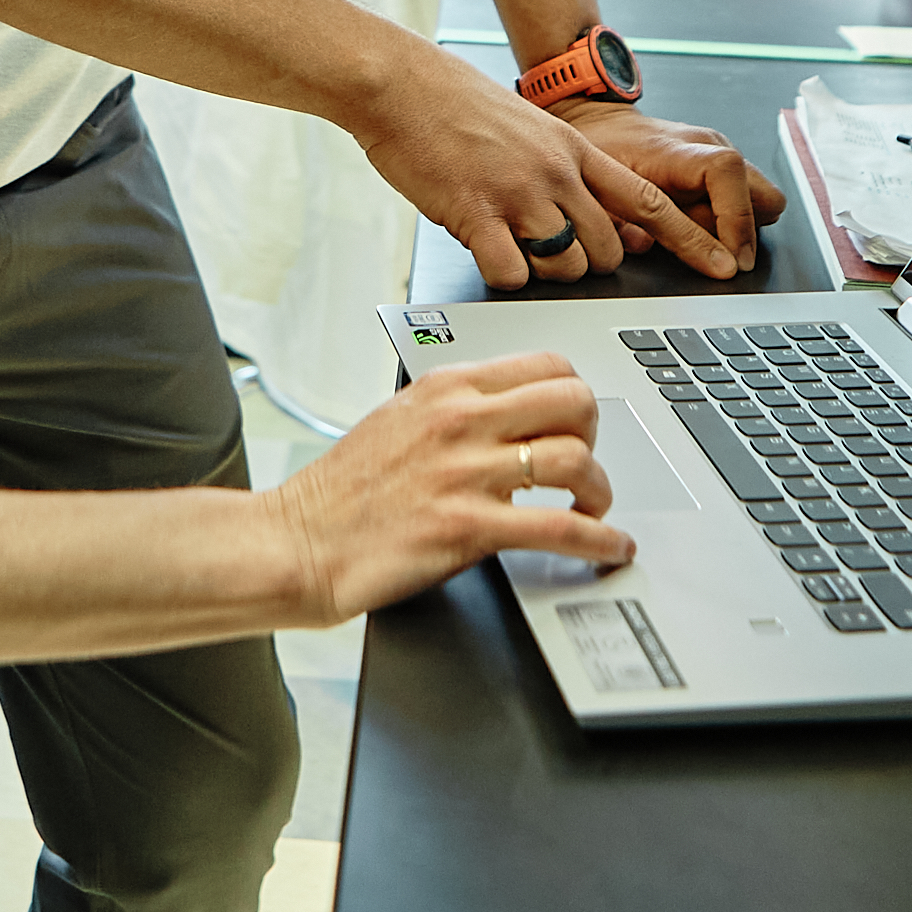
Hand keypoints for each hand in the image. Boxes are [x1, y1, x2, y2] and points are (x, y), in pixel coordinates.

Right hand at [266, 352, 630, 619]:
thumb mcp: (399, 419)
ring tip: (595, 508)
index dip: (576, 395)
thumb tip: (507, 415)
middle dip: (595, 434)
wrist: (301, 542)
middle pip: (573, 400)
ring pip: (575, 459)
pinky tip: (611, 547)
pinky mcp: (468, 527)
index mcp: (446, 387)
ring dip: (600, 489)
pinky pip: (560, 528)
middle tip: (588, 461)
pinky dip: (600, 539)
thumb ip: (455, 410)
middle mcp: (460, 421)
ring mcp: (465, 473)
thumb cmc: (342, 491)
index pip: (546, 364)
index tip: (577, 421)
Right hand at [351, 53, 743, 285]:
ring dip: (540, 270)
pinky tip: (484, 250)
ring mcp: (519, 193)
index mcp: (575, 149)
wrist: (401, 83)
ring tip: (508, 241)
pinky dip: (502, 275)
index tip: (721, 264)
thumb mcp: (529, 126)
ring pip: (564, 266)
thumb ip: (560, 165)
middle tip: (549, 250)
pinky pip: (511, 273)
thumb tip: (579, 209)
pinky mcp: (477, 213)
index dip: (691, 237)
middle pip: (606, 250)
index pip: (650, 201)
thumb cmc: (454, 102)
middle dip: (585, 264)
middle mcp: (557, 173)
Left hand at [555, 100, 789, 277]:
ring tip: (705, 236)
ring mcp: (723, 154)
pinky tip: (704, 225)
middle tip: (713, 253)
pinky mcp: (727, 167)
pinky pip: (751, 201)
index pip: (726, 170)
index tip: (732, 258)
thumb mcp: (599, 188)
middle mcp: (709, 147)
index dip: (736, 218)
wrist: (609, 124)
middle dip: (743, 235)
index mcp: (676, 150)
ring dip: (743, 228)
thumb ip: (618, 219)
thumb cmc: (604, 152)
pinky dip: (736, 221)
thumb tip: (643, 244)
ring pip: (764, 202)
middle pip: (762, 194)